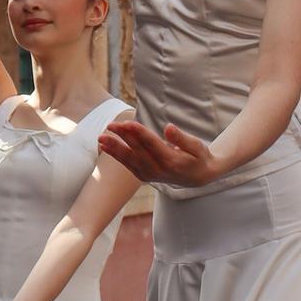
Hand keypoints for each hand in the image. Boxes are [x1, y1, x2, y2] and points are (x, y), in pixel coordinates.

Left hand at [99, 119, 218, 187]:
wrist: (198, 177)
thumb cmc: (198, 157)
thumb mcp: (197, 146)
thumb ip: (182, 138)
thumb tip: (168, 128)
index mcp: (171, 161)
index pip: (152, 144)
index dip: (139, 133)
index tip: (128, 122)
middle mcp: (158, 170)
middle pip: (137, 151)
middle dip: (123, 137)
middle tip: (111, 125)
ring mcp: (149, 175)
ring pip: (129, 159)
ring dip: (114, 148)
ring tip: (101, 138)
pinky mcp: (144, 176)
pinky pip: (128, 164)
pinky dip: (116, 155)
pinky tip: (105, 146)